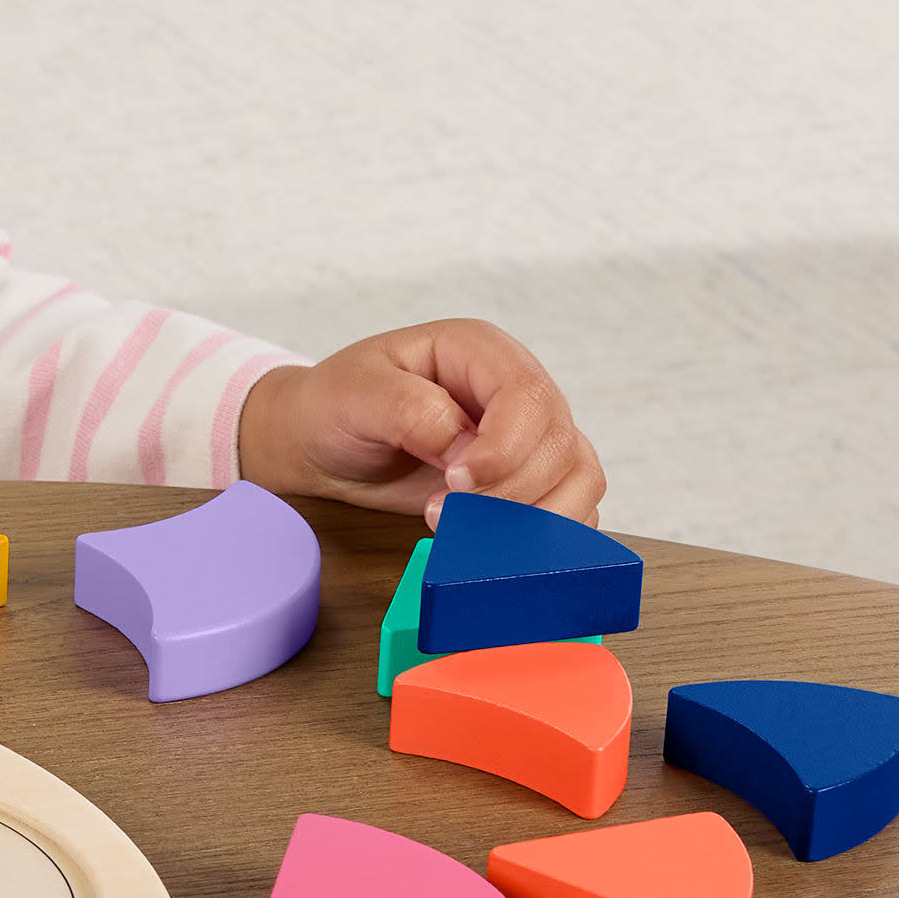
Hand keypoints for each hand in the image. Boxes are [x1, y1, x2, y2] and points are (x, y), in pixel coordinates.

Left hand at [236, 319, 604, 525]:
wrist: (320, 445)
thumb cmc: (333, 407)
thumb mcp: (356, 395)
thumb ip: (411, 411)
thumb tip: (466, 447)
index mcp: (479, 352)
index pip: (528, 395)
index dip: (505, 447)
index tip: (456, 482)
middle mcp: (514, 391)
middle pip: (560, 442)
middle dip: (511, 491)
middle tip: (442, 512)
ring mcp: (527, 437)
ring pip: (579, 478)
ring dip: (534, 518)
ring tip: (466, 532)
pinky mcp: (526, 481)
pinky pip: (567, 509)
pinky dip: (542, 536)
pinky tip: (490, 545)